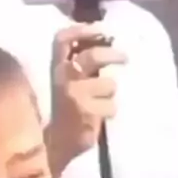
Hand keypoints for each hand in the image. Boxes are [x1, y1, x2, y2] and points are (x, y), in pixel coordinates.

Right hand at [45, 23, 125, 177]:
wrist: (52, 147)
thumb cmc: (62, 115)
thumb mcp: (65, 86)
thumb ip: (80, 69)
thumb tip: (107, 48)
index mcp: (54, 68)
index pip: (63, 40)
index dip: (82, 30)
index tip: (102, 30)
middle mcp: (62, 77)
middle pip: (92, 56)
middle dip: (113, 54)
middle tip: (125, 58)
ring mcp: (74, 94)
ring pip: (109, 84)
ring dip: (110, 94)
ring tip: (100, 105)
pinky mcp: (85, 111)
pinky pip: (111, 105)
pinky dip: (110, 112)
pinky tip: (99, 119)